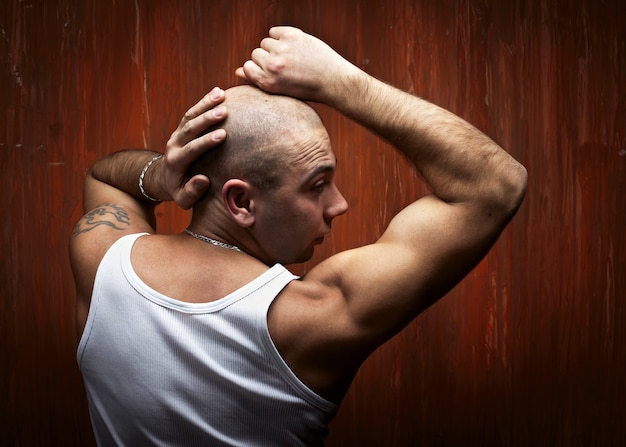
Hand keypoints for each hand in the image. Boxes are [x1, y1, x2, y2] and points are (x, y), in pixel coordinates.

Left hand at [162, 87, 226, 208]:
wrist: (163, 178)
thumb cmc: (178, 191)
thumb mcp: (183, 200)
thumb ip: (192, 192)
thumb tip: (203, 180)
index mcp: (175, 162)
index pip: (191, 149)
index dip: (205, 142)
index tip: (222, 135)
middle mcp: (174, 144)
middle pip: (189, 128)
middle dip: (206, 119)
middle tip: (224, 111)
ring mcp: (177, 134)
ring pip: (190, 116)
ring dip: (205, 104)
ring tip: (221, 95)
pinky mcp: (181, 128)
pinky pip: (192, 112)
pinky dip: (204, 102)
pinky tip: (218, 92)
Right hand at [235, 27, 357, 103]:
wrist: (334, 81)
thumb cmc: (307, 89)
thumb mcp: (280, 91)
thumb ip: (258, 80)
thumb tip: (238, 71)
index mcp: (268, 83)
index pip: (247, 67)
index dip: (258, 68)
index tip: (270, 72)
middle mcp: (273, 66)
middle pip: (256, 54)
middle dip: (266, 58)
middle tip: (284, 65)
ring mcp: (283, 49)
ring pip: (265, 42)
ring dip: (275, 47)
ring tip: (291, 57)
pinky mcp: (292, 36)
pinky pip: (274, 31)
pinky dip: (281, 36)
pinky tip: (293, 46)